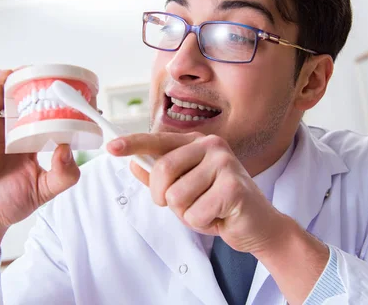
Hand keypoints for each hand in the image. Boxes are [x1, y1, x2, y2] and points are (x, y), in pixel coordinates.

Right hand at [0, 69, 80, 281]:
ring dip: (15, 77)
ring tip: (30, 72)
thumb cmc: (6, 206)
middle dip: (39, 84)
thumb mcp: (43, 190)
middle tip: (56, 77)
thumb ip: (63, 174)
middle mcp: (10, 131)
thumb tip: (69, 148)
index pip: (47, 114)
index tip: (80, 95)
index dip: (62, 103)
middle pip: (25, 97)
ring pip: (1, 91)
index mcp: (29, 142)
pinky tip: (3, 76)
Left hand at [108, 132, 329, 303]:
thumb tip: (133, 164)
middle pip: (163, 171)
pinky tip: (219, 217)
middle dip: (164, 197)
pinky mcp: (233, 187)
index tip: (110, 147)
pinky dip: (202, 223)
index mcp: (197, 143)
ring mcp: (224, 163)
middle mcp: (211, 146)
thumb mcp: (185, 189)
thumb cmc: (219, 205)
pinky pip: (195, 213)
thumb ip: (160, 176)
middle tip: (184, 205)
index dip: (133, 144)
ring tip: (207, 210)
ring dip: (187, 213)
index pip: (158, 141)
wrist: (258, 225)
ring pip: (177, 196)